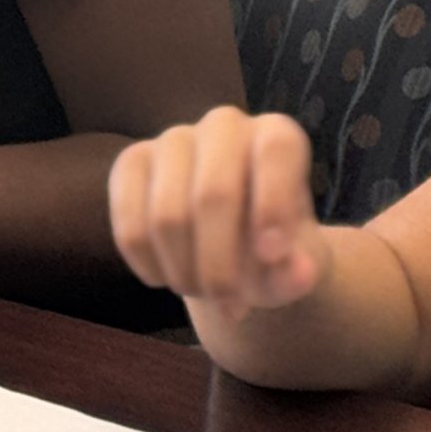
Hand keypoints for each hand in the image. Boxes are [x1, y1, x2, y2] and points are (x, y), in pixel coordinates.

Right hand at [108, 107, 330, 320]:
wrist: (231, 243)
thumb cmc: (271, 246)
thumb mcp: (298, 265)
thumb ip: (301, 271)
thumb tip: (300, 273)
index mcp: (276, 135)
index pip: (275, 151)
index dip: (272, 203)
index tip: (272, 256)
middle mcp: (223, 125)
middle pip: (213, 194)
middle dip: (220, 265)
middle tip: (231, 306)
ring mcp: (172, 140)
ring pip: (167, 216)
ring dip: (185, 273)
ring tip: (203, 295)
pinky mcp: (131, 163)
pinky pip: (129, 225)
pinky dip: (149, 266)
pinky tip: (167, 279)